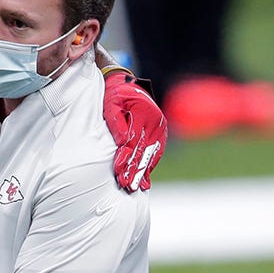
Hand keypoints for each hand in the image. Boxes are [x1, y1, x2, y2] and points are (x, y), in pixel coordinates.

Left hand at [102, 69, 166, 192]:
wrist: (127, 85)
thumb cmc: (115, 96)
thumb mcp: (112, 105)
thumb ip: (117, 123)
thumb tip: (123, 142)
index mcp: (144, 112)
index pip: (133, 140)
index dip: (126, 157)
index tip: (118, 171)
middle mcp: (156, 121)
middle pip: (144, 150)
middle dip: (135, 170)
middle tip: (128, 186)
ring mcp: (160, 128)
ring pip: (151, 153)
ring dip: (144, 172)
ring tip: (137, 187)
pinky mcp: (160, 133)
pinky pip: (156, 152)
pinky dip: (150, 166)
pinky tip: (146, 179)